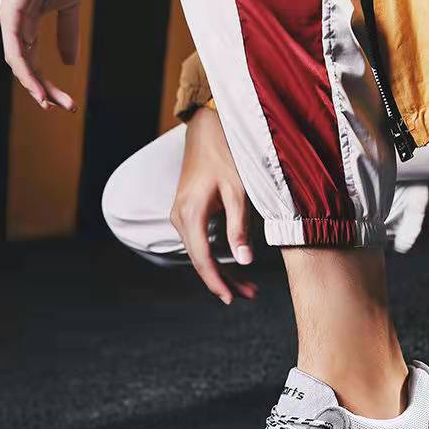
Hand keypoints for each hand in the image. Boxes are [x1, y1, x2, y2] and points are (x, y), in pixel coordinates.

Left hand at [0, 0, 84, 110]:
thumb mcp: (70, 7)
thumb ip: (67, 34)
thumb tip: (69, 63)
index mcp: (26, 21)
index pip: (34, 61)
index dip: (49, 83)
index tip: (68, 101)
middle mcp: (14, 23)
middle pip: (26, 67)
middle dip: (45, 91)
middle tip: (67, 108)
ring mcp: (10, 18)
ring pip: (19, 64)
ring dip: (36, 87)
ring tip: (53, 104)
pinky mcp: (11, 13)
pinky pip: (16, 50)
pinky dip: (26, 72)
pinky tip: (37, 88)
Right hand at [170, 108, 257, 304]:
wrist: (208, 130)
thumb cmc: (227, 156)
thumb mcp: (238, 192)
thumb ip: (239, 228)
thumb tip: (244, 261)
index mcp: (190, 214)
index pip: (202, 259)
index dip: (217, 282)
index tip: (231, 298)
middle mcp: (180, 217)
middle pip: (200, 261)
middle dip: (224, 281)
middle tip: (249, 295)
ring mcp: (181, 215)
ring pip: (201, 253)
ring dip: (223, 271)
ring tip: (247, 287)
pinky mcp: (188, 213)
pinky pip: (200, 242)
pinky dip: (217, 256)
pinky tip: (234, 266)